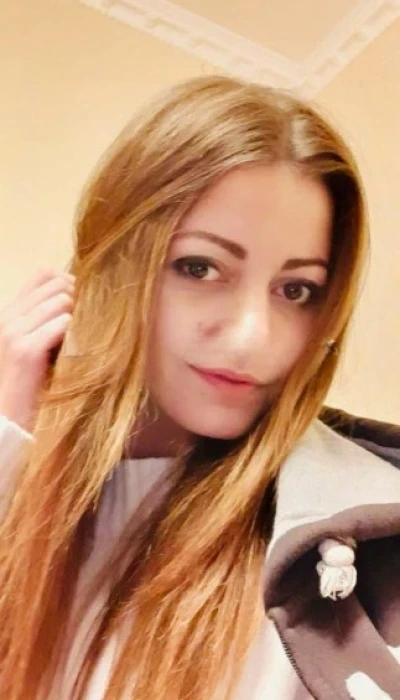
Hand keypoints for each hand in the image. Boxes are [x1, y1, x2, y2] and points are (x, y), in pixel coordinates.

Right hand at [0, 269, 74, 430]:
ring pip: (60, 302)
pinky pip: (60, 324)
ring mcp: (15, 332)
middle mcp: (8, 318)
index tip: (77, 293)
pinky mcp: (26, 350)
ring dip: (73, 315)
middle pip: (55, 286)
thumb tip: (72, 293)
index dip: (65, 279)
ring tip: (71, 335)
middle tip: (78, 317)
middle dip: (73, 297)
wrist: (5, 414)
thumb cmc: (23, 380)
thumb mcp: (29, 342)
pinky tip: (67, 344)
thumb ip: (42, 318)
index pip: (41, 276)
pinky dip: (69, 331)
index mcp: (8, 312)